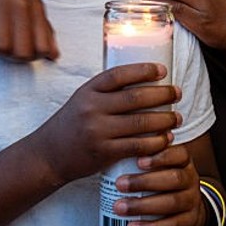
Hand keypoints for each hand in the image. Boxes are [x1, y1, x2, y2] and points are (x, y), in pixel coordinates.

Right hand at [0, 0, 58, 60]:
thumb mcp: (29, 0)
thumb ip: (43, 27)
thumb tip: (53, 56)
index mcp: (35, 6)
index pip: (42, 48)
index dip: (30, 58)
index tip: (18, 50)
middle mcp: (19, 5)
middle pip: (21, 54)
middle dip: (10, 58)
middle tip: (0, 47)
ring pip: (0, 48)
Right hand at [35, 62, 181, 184]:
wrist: (48, 155)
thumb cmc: (71, 124)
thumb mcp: (82, 100)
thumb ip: (106, 92)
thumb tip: (143, 81)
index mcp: (88, 91)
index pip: (119, 75)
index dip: (143, 70)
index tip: (163, 70)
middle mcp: (92, 108)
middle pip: (135, 98)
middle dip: (162, 95)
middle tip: (177, 93)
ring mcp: (98, 131)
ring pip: (140, 123)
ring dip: (164, 120)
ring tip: (177, 118)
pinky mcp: (104, 152)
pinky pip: (137, 146)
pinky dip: (155, 142)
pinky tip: (166, 138)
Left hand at [113, 144, 205, 225]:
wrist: (187, 211)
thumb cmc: (163, 183)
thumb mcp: (160, 166)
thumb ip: (143, 156)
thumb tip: (112, 147)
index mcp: (183, 162)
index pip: (178, 154)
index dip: (160, 157)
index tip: (138, 161)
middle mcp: (191, 179)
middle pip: (174, 178)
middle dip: (144, 182)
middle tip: (119, 184)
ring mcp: (192, 201)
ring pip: (172, 202)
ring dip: (143, 205)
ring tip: (119, 207)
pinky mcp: (188, 221)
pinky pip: (172, 225)